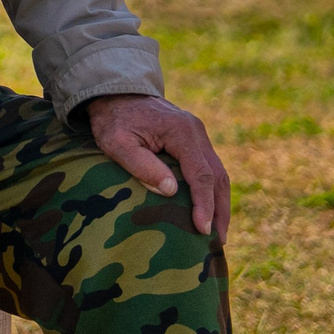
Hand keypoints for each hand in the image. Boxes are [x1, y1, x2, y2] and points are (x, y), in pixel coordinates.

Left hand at [87, 93, 230, 241]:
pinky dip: (212, 190)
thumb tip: (171, 191)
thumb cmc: (113, 120)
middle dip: (220, 210)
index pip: (200, 174)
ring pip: (218, 173)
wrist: (115, 93)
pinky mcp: (194, 139)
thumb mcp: (117, 143)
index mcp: (181, 131)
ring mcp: (198, 134)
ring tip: (217, 232)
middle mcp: (196, 131)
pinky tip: (209, 210)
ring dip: (220, 203)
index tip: (202, 229)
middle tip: (218, 240)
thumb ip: (142, 165)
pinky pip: (209, 167)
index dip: (204, 204)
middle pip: (218, 176)